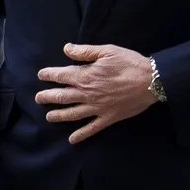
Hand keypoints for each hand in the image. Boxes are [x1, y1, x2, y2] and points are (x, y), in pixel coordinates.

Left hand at [36, 43, 156, 144]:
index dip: (48, 75)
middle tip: (38, 98)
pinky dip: (81, 135)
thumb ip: (84, 51)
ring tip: (48, 117)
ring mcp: (97, 108)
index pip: (60, 76)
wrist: (151, 81)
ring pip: (72, 114)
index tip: (41, 75)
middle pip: (61, 97)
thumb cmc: (129, 63)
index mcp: (85, 76)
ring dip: (58, 116)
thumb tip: (66, 49)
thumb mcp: (107, 51)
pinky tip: (72, 139)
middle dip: (47, 97)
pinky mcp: (108, 118)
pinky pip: (91, 128)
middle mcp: (87, 94)